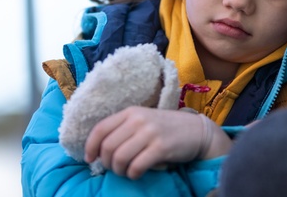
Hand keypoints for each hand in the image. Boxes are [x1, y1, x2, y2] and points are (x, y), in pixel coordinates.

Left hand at [83, 107, 232, 179]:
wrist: (196, 131)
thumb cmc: (166, 129)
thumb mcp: (143, 122)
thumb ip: (123, 130)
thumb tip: (100, 151)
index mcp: (130, 112)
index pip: (100, 129)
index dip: (90, 146)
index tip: (90, 159)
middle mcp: (138, 120)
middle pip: (108, 147)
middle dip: (107, 163)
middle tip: (114, 169)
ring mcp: (149, 133)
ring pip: (119, 158)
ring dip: (120, 171)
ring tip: (127, 172)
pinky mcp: (161, 147)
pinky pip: (136, 166)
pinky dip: (133, 174)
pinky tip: (137, 174)